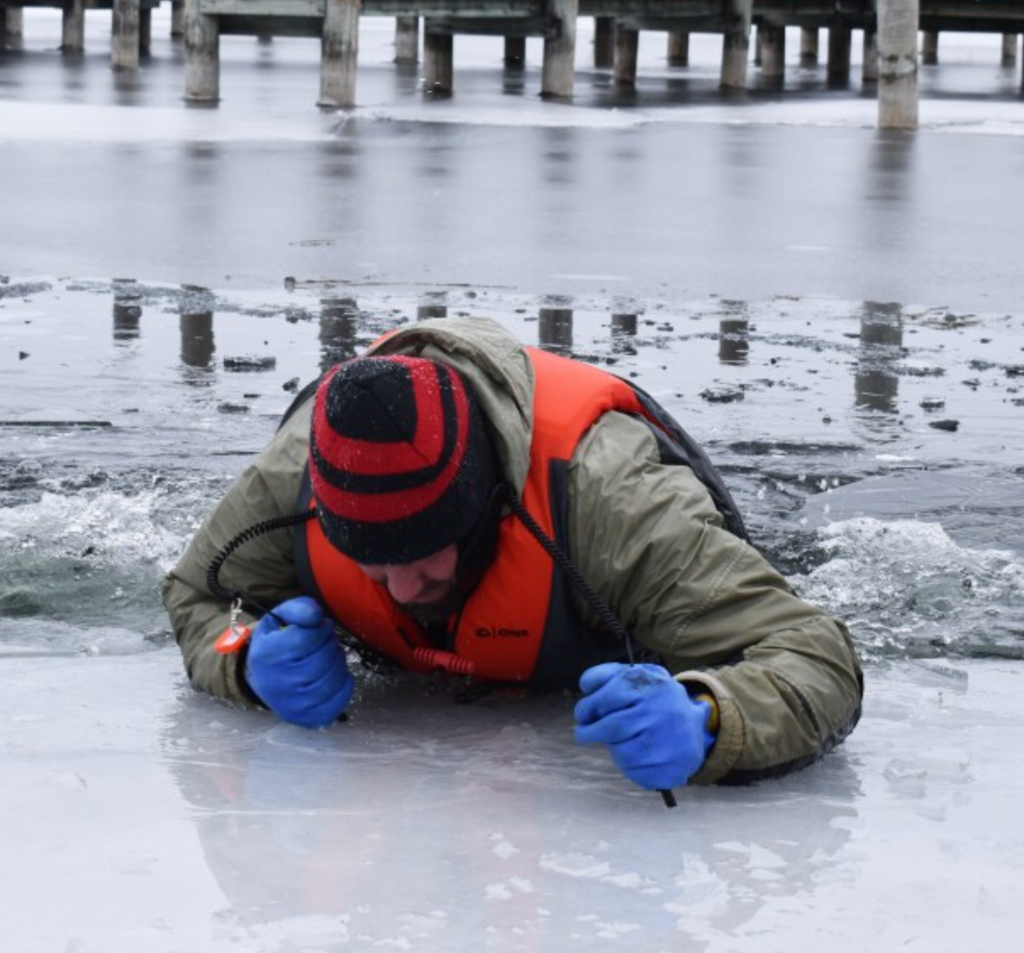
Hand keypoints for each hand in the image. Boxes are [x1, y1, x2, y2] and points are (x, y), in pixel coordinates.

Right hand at [245, 596, 353, 728]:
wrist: (265, 679)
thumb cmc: (277, 643)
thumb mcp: (279, 618)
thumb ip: (299, 609)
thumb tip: (316, 615)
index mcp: (267, 655)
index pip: (307, 637)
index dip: (321, 628)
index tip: (318, 627)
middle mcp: (278, 683)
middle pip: (324, 658)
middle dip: (330, 643)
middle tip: (324, 641)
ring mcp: (294, 704)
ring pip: (334, 676)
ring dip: (338, 660)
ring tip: (327, 656)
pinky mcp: (310, 717)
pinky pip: (341, 697)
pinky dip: (344, 681)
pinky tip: (333, 674)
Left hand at [574, 663, 714, 789]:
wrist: (693, 735)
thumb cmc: (656, 703)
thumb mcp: (640, 678)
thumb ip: (611, 674)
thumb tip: (585, 685)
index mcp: (653, 684)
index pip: (610, 695)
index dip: (589, 705)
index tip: (582, 713)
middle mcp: (661, 710)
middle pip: (611, 725)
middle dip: (590, 730)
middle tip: (582, 731)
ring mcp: (664, 740)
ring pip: (618, 748)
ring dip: (607, 744)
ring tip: (610, 739)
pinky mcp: (665, 766)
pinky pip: (629, 764)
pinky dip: (621, 759)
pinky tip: (629, 751)